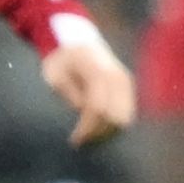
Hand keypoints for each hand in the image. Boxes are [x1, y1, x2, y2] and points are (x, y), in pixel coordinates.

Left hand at [43, 31, 135, 145]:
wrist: (79, 42)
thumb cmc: (63, 60)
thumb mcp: (55, 75)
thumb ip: (69, 93)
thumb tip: (82, 110)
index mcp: (97, 73)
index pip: (97, 109)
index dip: (86, 129)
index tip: (74, 140)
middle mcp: (117, 78)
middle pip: (115, 118)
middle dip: (98, 133)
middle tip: (81, 140)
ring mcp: (126, 83)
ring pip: (125, 119)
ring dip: (107, 131)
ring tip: (89, 135)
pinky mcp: (129, 88)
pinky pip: (127, 114)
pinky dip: (113, 124)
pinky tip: (98, 127)